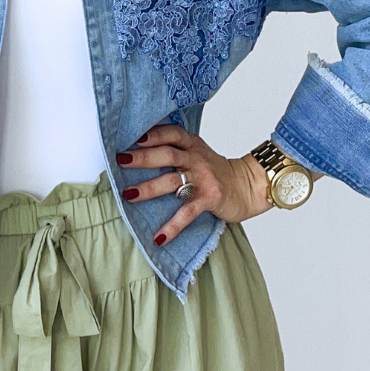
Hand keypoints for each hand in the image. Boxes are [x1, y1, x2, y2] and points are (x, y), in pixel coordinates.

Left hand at [116, 125, 272, 244]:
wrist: (248, 186)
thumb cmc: (216, 172)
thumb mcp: (198, 153)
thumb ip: (175, 150)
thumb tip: (138, 153)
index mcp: (192, 145)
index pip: (171, 133)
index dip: (152, 134)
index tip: (131, 137)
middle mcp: (197, 158)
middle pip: (167, 154)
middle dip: (143, 157)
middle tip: (121, 161)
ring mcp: (203, 178)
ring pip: (173, 181)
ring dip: (149, 188)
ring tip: (129, 195)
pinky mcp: (210, 198)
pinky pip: (187, 213)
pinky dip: (172, 226)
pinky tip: (159, 237)